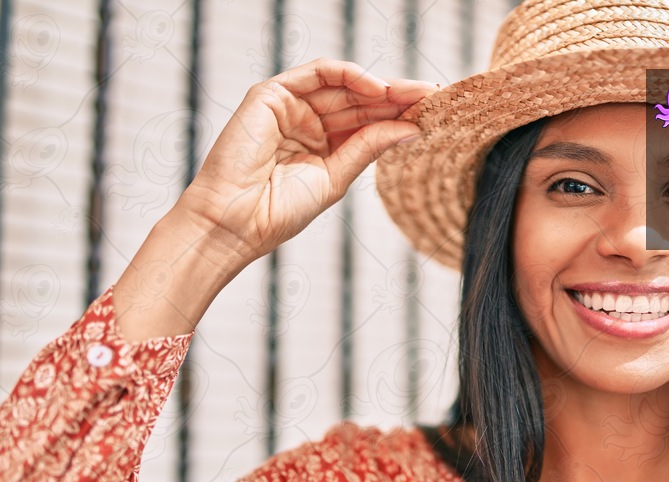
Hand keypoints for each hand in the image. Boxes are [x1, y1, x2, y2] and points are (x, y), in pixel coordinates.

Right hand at [179, 58, 434, 268]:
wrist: (236, 222)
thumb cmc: (278, 211)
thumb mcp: (335, 178)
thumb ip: (368, 147)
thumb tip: (411, 128)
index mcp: (322, 146)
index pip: (366, 122)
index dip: (398, 115)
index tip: (432, 113)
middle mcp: (307, 123)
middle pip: (359, 101)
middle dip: (397, 97)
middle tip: (432, 95)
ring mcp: (289, 107)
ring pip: (342, 85)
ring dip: (380, 86)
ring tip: (413, 93)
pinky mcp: (271, 95)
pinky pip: (317, 73)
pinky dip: (349, 75)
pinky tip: (379, 88)